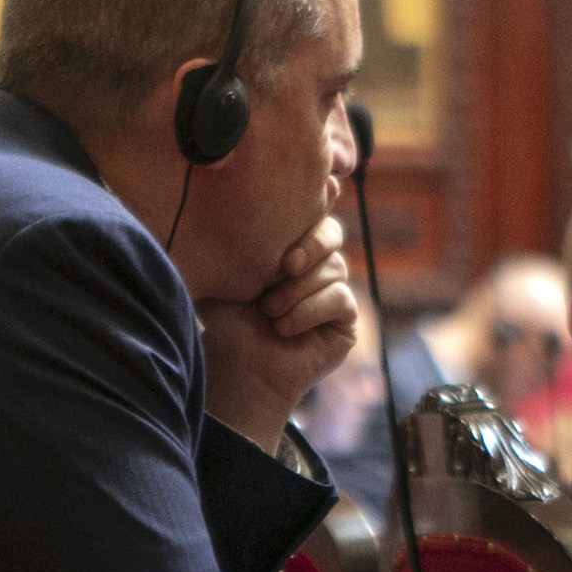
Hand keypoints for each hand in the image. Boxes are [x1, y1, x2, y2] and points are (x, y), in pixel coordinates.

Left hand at [200, 216, 359, 455]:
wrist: (237, 369)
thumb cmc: (226, 322)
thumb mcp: (225, 275)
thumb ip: (236, 239)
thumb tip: (235, 202)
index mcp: (291, 247)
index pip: (314, 212)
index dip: (312, 208)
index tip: (292, 220)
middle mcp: (316, 267)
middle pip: (333, 232)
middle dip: (311, 244)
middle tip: (285, 266)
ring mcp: (334, 293)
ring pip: (335, 268)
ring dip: (298, 290)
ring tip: (269, 312)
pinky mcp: (346, 321)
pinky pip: (341, 298)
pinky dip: (309, 311)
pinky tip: (283, 327)